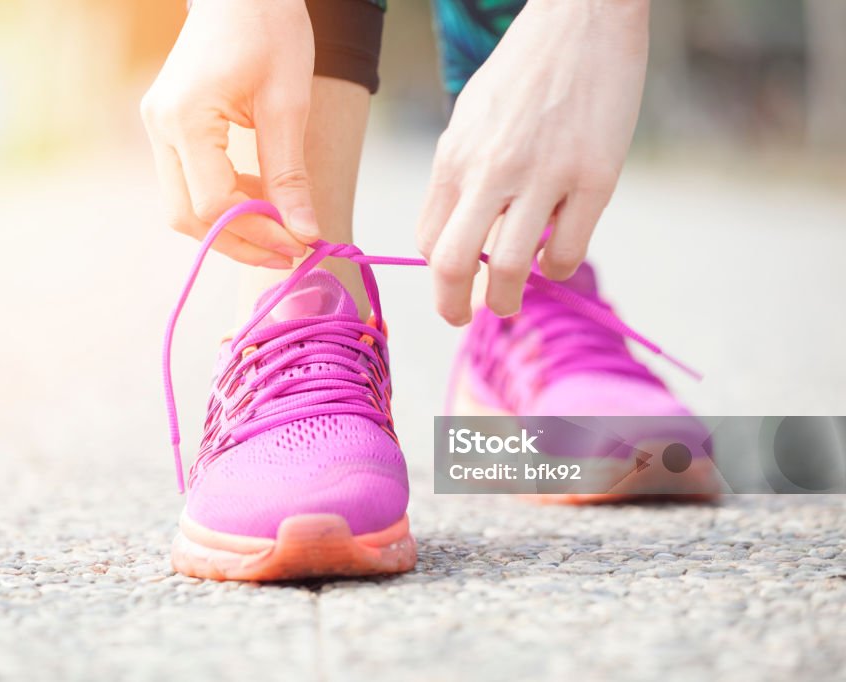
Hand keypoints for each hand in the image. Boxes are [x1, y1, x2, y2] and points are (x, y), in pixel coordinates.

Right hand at [141, 0, 317, 267]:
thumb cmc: (269, 29)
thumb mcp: (288, 103)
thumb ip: (290, 175)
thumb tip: (304, 233)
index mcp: (186, 117)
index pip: (212, 204)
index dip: (257, 234)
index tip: (298, 244)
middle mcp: (160, 126)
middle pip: (186, 216)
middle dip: (238, 243)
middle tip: (287, 251)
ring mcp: (158, 128)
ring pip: (181, 207)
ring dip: (229, 227)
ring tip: (278, 226)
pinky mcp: (167, 128)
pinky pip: (187, 184)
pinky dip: (221, 202)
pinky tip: (258, 198)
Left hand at [417, 0, 649, 324]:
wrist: (582, 16)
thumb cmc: (523, 71)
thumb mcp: (471, 117)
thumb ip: (461, 174)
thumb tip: (459, 234)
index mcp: (454, 156)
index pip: (428, 239)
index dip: (438, 273)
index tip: (453, 284)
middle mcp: (490, 170)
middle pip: (453, 265)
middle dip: (454, 307)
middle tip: (465, 317)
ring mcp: (543, 176)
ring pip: (512, 271)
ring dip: (508, 302)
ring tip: (511, 303)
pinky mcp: (594, 178)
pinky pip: (567, 251)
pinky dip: (557, 269)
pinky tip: (556, 258)